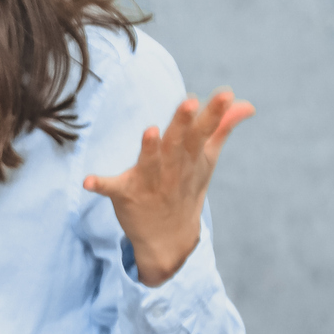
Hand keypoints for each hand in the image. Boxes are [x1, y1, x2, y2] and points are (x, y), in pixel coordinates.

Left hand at [83, 88, 254, 285]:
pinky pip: (111, 189)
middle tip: (190, 102)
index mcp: (190, 158)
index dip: (214, 113)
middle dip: (183, 123)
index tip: (225, 94)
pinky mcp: (125, 196)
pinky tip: (88, 182)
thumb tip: (245, 104)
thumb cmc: (186, 189)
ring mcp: (149, 183)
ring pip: (150, 164)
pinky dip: (100, 185)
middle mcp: (171, 170)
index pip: (203, 132)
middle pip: (177, 144)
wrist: (169, 240)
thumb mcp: (205, 161)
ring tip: (151, 131)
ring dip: (150, 149)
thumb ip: (221, 129)